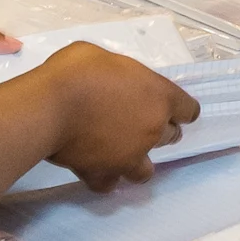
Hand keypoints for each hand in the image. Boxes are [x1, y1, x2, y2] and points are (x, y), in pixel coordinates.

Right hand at [42, 43, 198, 192]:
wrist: (51, 106)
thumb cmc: (77, 71)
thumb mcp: (104, 56)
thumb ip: (120, 74)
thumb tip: (113, 81)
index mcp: (158, 96)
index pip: (188, 109)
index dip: (182, 109)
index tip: (174, 109)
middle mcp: (152, 129)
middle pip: (171, 136)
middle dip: (160, 130)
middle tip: (140, 123)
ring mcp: (130, 157)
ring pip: (146, 170)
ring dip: (138, 161)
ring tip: (122, 153)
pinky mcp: (104, 175)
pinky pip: (111, 184)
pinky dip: (105, 177)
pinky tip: (96, 167)